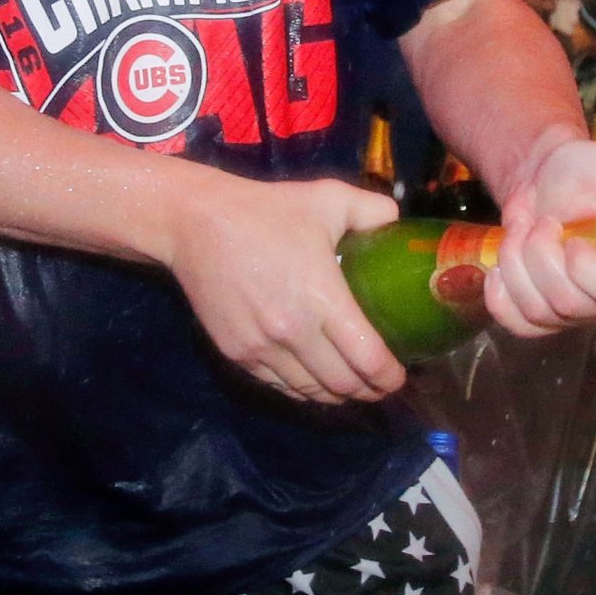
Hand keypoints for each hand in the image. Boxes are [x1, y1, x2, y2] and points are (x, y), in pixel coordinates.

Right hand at [163, 172, 406, 404]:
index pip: (367, 357)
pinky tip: (316, 382)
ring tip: (352, 387)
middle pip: (342, 384)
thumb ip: (373, 210)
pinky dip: (304, 390)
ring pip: (310, 392)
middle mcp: (293, 331)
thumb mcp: (328, 198)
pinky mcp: (237, 353)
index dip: (389, 376)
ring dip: (337, 396)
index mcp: (321, 297)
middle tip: (381, 384)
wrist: (195, 224)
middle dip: (369, 391)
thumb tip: (398, 221)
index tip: (400, 376)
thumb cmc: (267, 211)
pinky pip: (279, 386)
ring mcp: (261, 348)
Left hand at [485, 135, 595, 336]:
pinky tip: (505, 266)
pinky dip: (499, 294)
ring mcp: (577, 315)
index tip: (576, 239)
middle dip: (542, 254)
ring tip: (523, 231)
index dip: (590, 270)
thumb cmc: (594, 172)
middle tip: (544, 224)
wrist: (547, 176)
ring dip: (517, 261)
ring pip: (539, 311)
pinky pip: (515, 323)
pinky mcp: (541, 318)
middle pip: (571, 304)